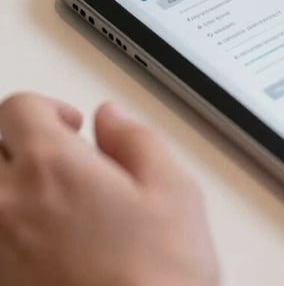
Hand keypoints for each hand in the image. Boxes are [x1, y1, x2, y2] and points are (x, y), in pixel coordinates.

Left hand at [0, 92, 218, 285]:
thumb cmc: (162, 272)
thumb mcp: (173, 187)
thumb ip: (135, 138)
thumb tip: (109, 115)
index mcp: (54, 168)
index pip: (18, 109)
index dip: (47, 109)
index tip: (73, 128)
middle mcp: (9, 205)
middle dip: (21, 145)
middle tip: (58, 163)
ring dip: (12, 189)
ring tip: (51, 204)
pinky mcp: (1, 281)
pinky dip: (11, 230)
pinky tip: (46, 243)